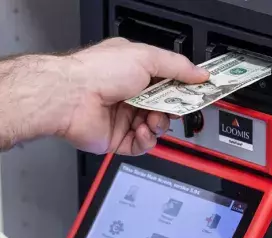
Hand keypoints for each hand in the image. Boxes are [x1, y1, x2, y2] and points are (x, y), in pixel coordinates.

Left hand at [54, 37, 208, 155]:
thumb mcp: (147, 57)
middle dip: (173, 108)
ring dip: (159, 125)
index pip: (168, 82)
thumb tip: (200, 73)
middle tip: (178, 107)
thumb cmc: (98, 72)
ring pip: (155, 128)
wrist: (70, 97)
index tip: (199, 92)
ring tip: (153, 118)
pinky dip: (146, 141)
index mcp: (135, 71)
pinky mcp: (115, 139)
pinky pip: (140, 146)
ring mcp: (122, 118)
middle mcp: (128, 95)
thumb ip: (178, 66)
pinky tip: (142, 131)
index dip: (184, 88)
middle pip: (164, 107)